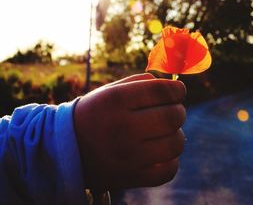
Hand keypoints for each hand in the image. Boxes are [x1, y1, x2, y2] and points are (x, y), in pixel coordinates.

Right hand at [73, 73, 185, 190]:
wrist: (65, 150)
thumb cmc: (96, 114)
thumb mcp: (110, 91)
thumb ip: (142, 83)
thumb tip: (176, 89)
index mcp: (115, 100)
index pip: (162, 91)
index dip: (177, 89)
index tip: (177, 91)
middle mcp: (122, 127)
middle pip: (173, 117)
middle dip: (179, 111)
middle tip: (172, 111)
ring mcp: (127, 156)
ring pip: (175, 143)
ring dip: (176, 135)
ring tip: (165, 133)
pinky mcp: (131, 178)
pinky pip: (169, 170)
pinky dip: (171, 160)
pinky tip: (160, 153)